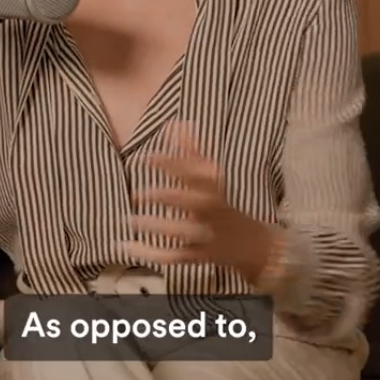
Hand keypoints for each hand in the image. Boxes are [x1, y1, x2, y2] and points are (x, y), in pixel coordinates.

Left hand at [125, 122, 278, 282]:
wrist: (251, 243)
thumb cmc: (222, 204)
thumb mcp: (211, 179)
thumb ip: (192, 152)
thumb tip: (178, 122)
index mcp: (213, 191)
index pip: (194, 174)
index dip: (172, 165)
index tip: (148, 157)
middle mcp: (211, 213)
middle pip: (193, 204)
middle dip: (168, 198)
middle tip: (138, 193)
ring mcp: (204, 236)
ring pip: (182, 233)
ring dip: (156, 227)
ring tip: (130, 218)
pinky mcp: (196, 256)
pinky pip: (173, 257)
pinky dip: (150, 253)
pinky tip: (128, 246)